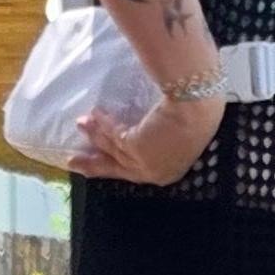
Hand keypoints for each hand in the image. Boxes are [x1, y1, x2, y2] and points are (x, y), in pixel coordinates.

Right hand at [71, 86, 226, 183]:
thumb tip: (161, 120)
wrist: (199, 102)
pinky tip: (93, 115)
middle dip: (97, 164)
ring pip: (115, 151)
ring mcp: (147, 164)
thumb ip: (169, 128)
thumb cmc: (199, 108)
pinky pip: (115, 137)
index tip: (106, 158)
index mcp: (172, 170)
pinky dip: (103, 126)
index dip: (121, 162)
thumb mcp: (184, 124)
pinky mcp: (137, 150)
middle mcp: (158, 172)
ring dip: (95, 137)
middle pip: (122, 168)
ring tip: (80, 123)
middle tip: (75, 162)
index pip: (140, 170)